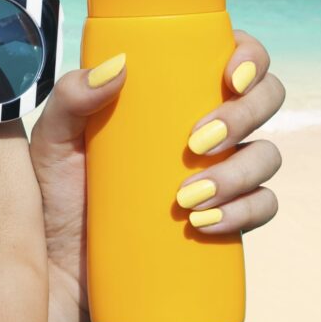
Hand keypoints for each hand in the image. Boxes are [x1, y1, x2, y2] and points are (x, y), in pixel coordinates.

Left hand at [30, 31, 285, 321]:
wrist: (59, 265)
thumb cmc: (57, 192)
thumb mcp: (54, 140)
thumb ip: (71, 97)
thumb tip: (118, 65)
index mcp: (172, 97)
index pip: (230, 58)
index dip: (249, 57)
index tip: (230, 75)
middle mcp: (204, 128)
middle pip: (263, 101)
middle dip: (246, 113)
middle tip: (198, 140)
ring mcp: (217, 173)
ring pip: (266, 156)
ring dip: (241, 171)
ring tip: (188, 196)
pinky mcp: (222, 218)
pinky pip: (262, 208)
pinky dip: (246, 212)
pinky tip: (206, 222)